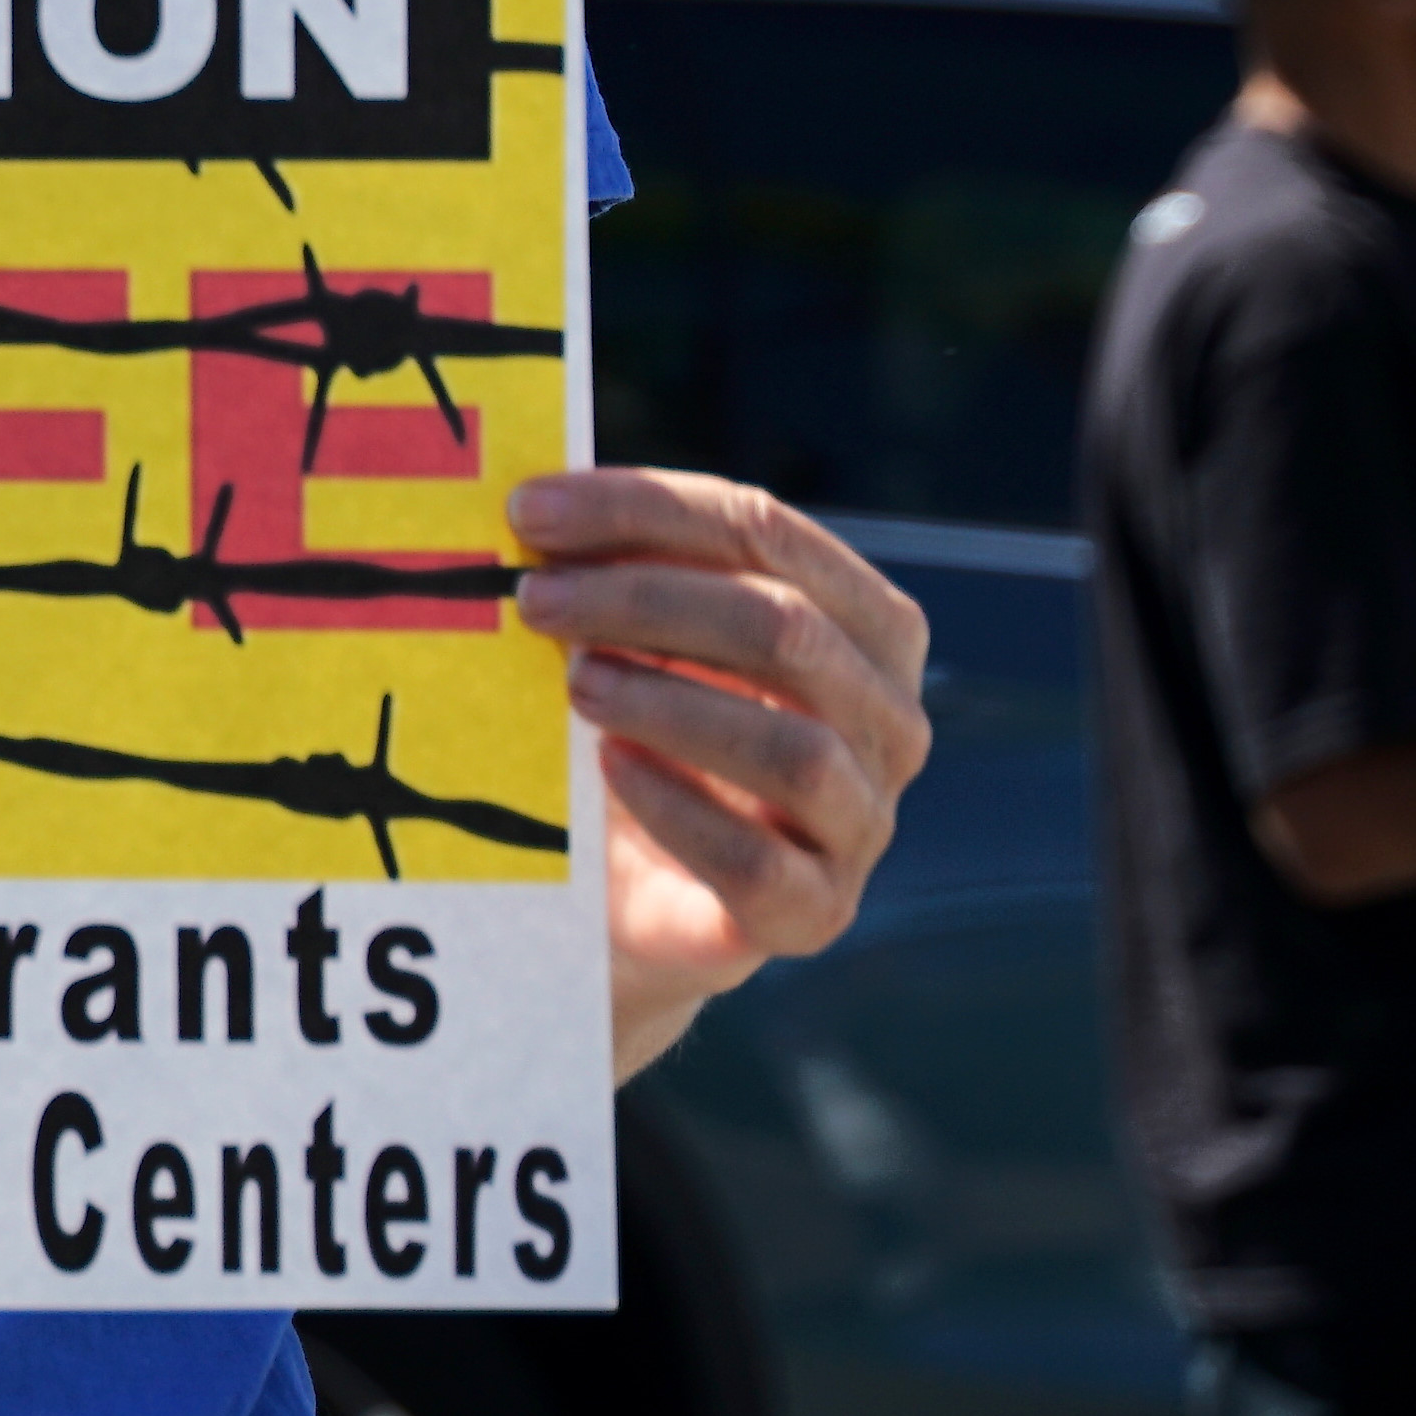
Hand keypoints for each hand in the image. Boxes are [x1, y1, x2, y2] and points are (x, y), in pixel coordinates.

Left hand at [511, 468, 928, 1078]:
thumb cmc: (642, 729)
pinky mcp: (813, 910)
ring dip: (670, 703)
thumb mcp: (643, 639)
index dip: (645, 509)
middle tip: (532, 598)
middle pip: (786, 630)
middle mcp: (887, 719)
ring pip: (793, 749)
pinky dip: (682, 811)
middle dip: (645, 601)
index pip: (766, 531)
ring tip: (573, 683)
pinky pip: (760, 864)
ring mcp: (861, 822)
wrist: (629, 892)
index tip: (528, 509)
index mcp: (862, 624)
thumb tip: (532, 505)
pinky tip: (612, 769)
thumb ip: (618, 569)